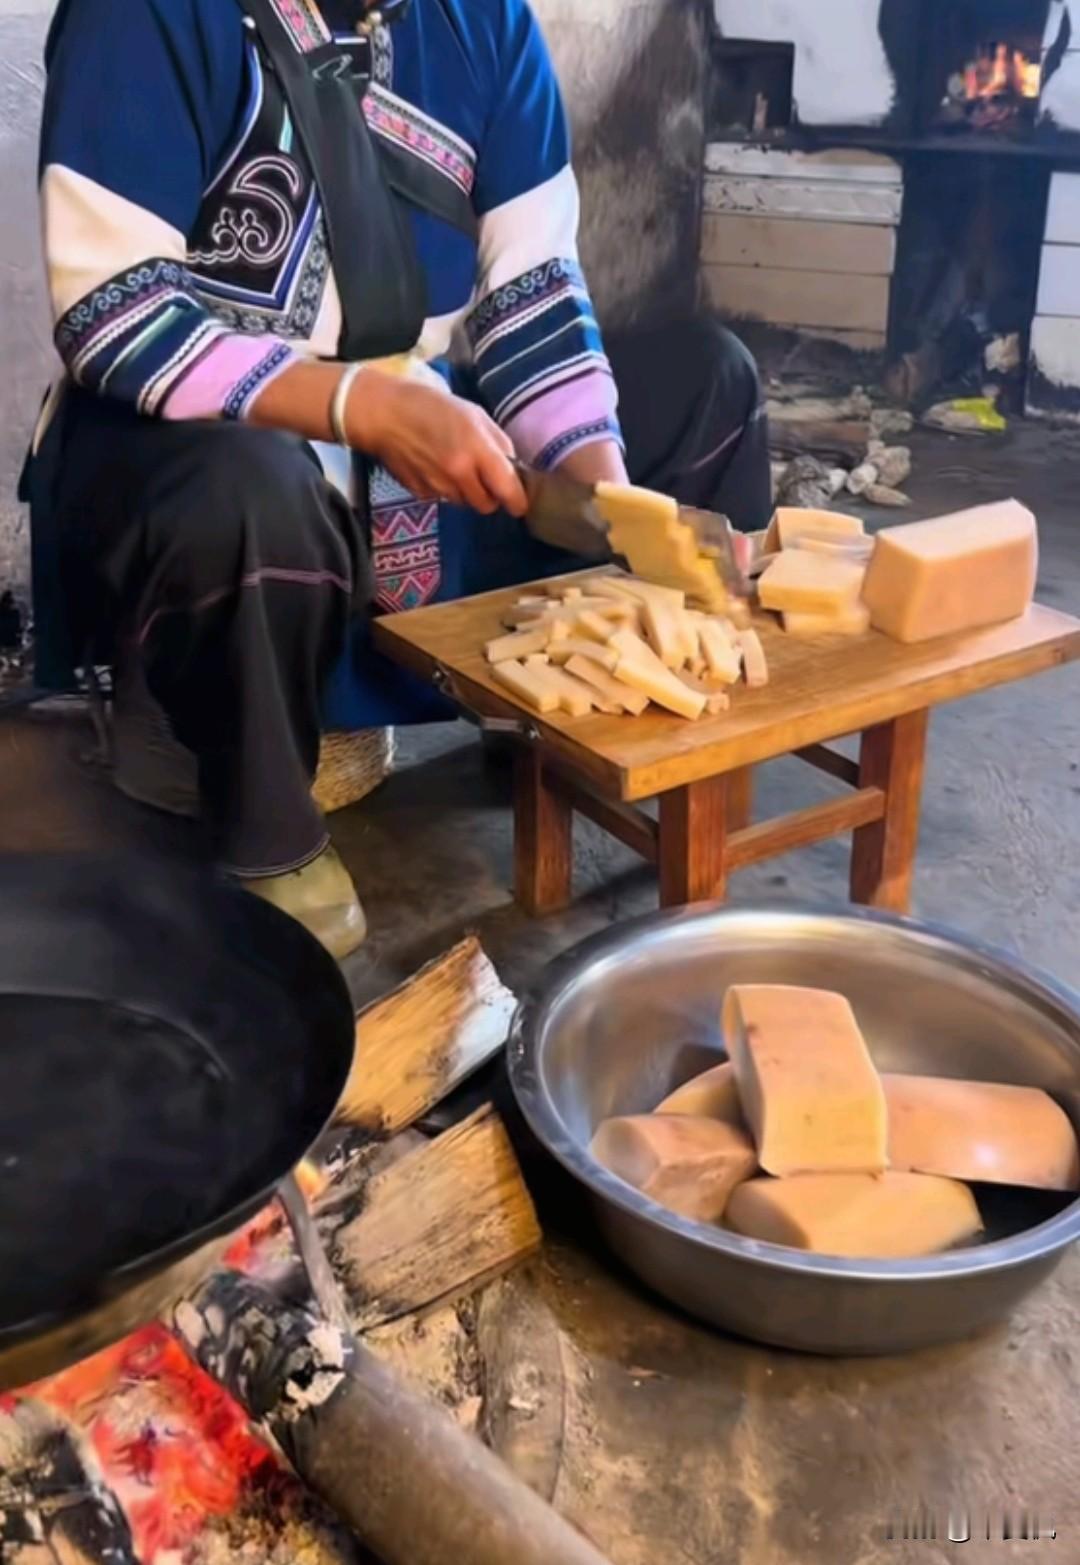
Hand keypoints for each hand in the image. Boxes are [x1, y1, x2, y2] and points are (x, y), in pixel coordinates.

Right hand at [347, 370, 526, 515]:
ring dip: (466, 491)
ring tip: (453, 464)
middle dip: (490, 495)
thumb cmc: (431, 405)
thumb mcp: (474, 414)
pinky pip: (442, 498)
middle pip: (487, 505)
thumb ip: (498, 443)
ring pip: (464, 502)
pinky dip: (443, 488)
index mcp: (478, 451)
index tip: (519, 500)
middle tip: (483, 476)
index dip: (518, 501)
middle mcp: (460, 475)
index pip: (509, 492)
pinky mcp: (420, 493)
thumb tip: (513, 468)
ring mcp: (438, 487)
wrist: (383, 413)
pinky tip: (433, 466)